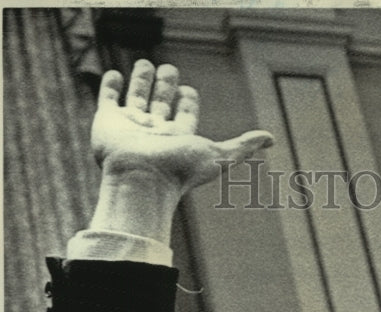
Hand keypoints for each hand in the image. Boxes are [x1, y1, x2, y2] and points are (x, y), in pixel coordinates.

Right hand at [89, 60, 272, 240]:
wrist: (141, 178)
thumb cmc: (180, 170)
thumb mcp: (219, 156)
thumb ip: (243, 146)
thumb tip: (272, 139)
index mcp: (179, 137)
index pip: (185, 114)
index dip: (187, 101)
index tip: (188, 91)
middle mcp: (156, 131)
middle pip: (162, 102)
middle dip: (166, 85)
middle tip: (169, 70)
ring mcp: (131, 126)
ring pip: (138, 97)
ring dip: (142, 81)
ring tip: (147, 65)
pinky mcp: (108, 121)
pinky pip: (109, 99)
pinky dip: (111, 86)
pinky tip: (116, 75)